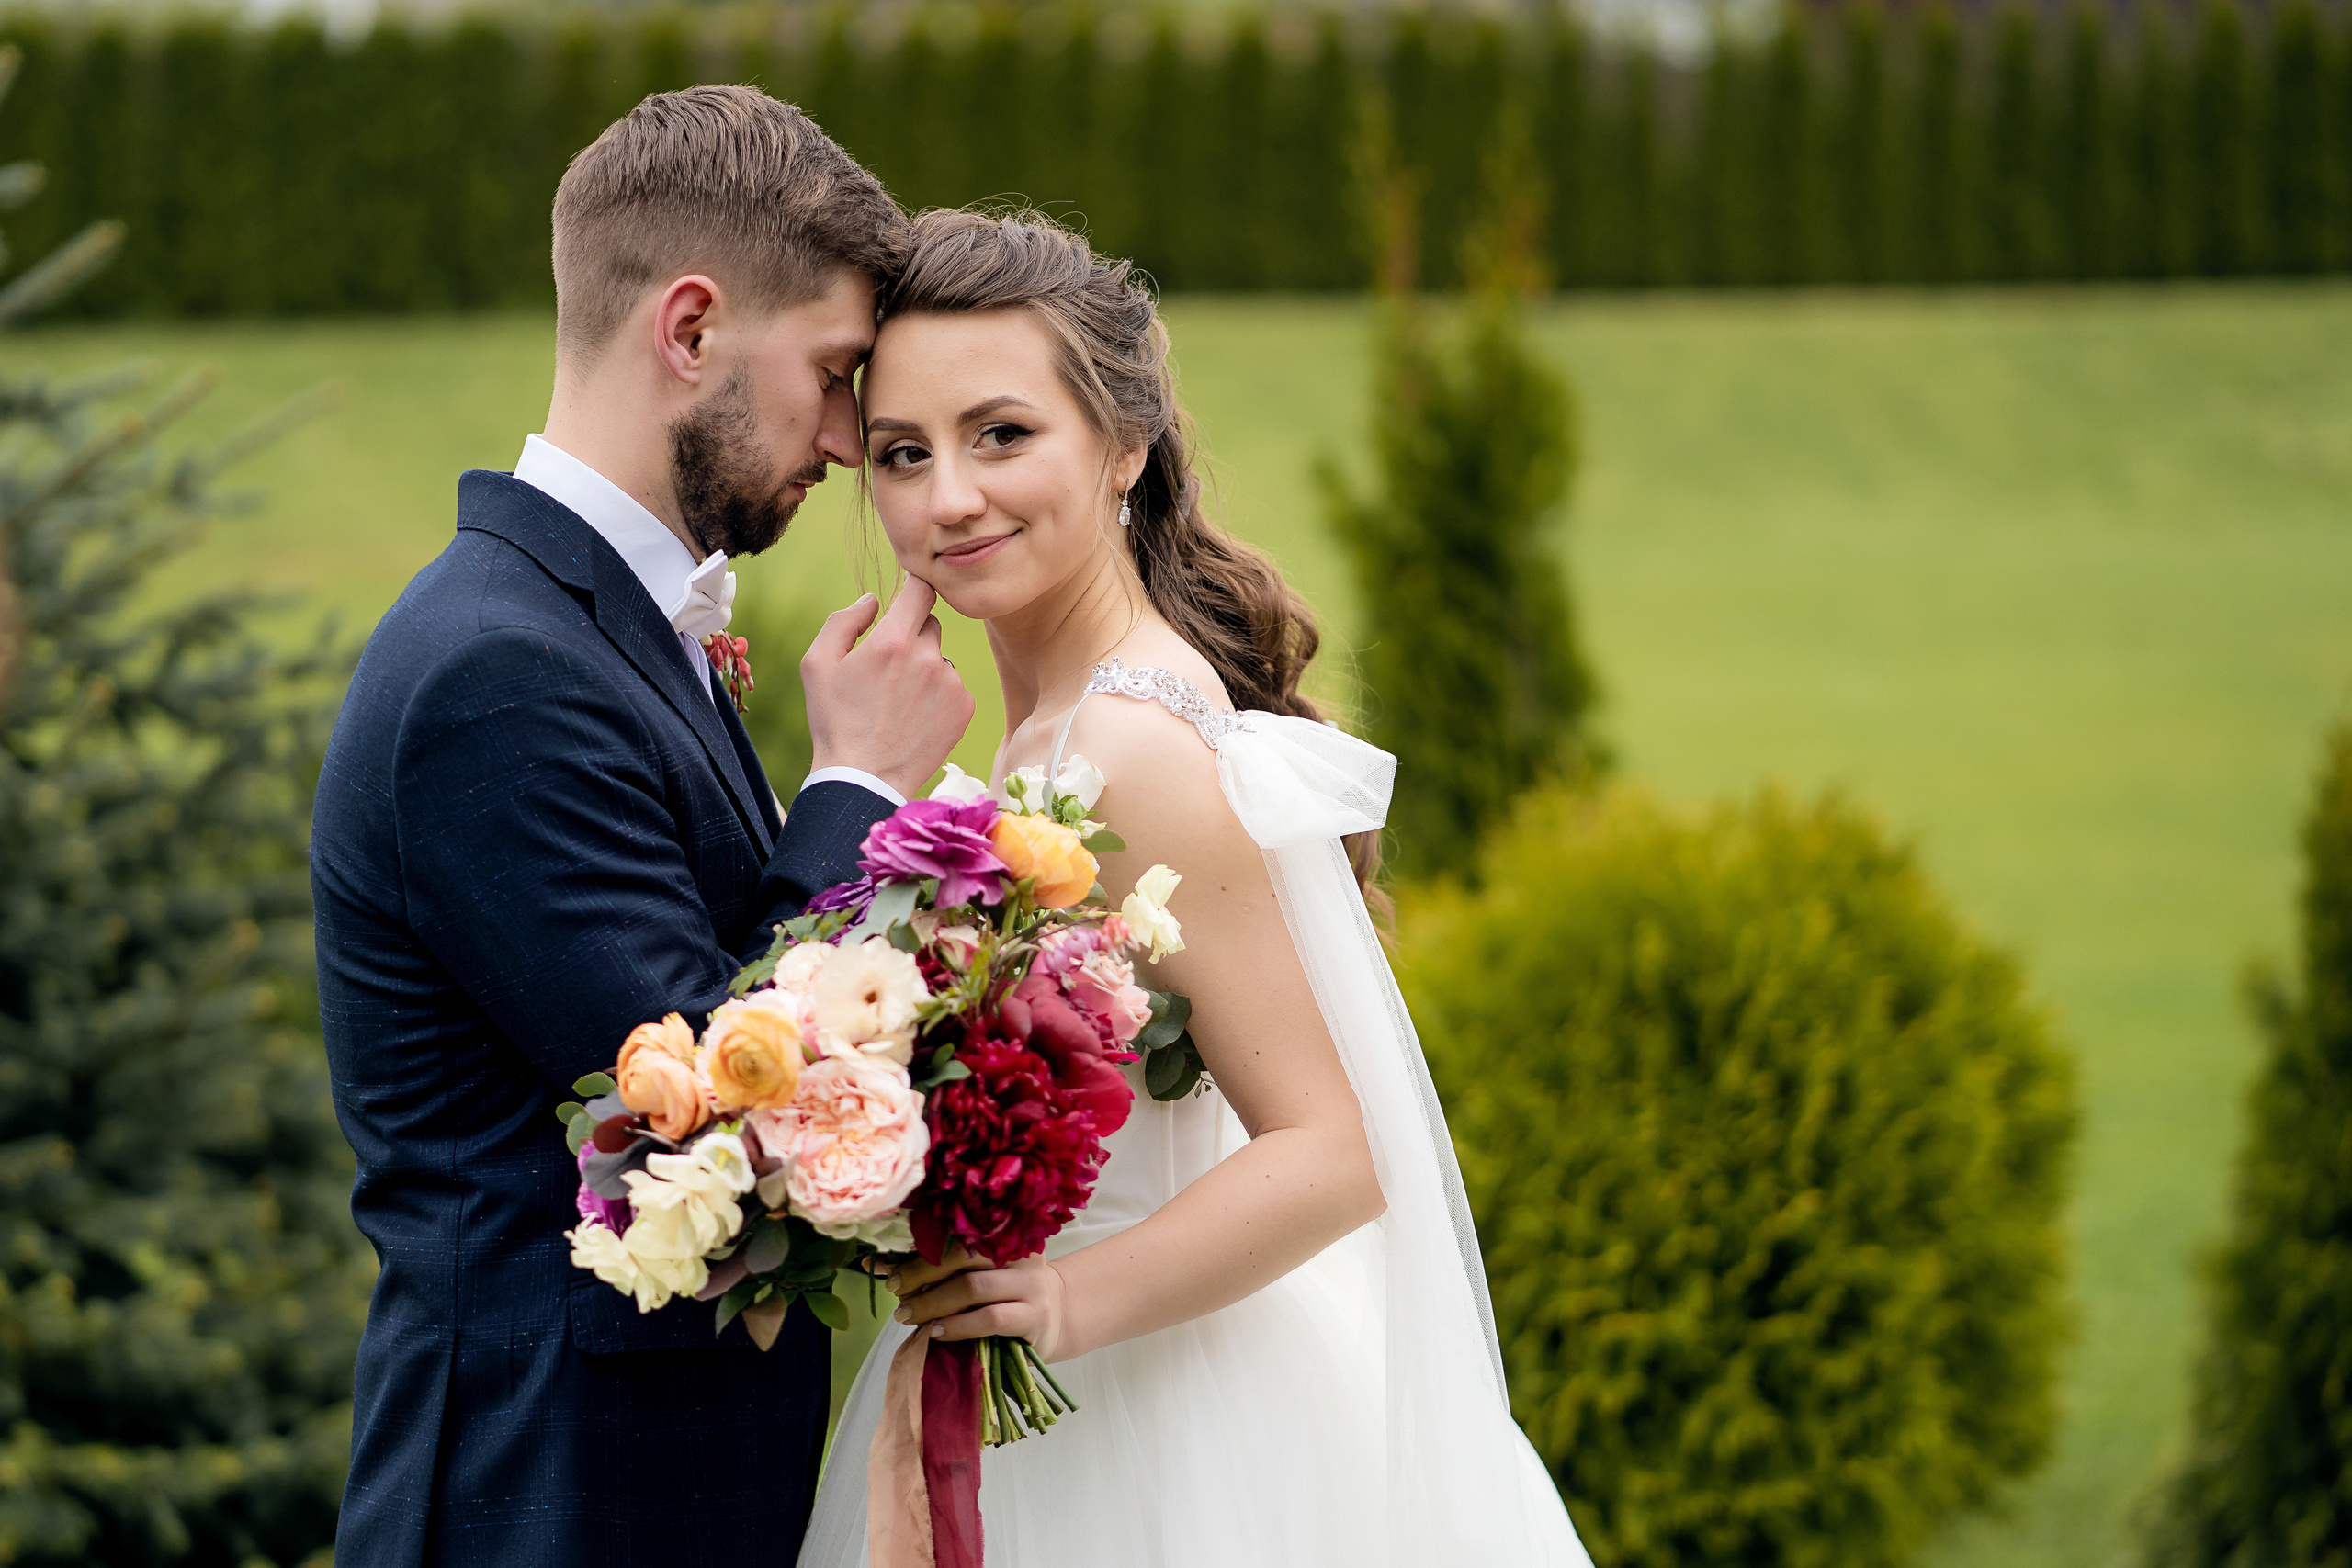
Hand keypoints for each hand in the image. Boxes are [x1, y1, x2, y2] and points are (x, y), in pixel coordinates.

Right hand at [801, 577, 972, 798]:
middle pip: (929, 624)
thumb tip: (873, 600)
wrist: (864, 778)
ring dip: (924, 668)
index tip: (909, 594)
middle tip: (887, 668)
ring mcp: (951, 683)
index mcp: (893, 641)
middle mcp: (928, 658)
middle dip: (910, 636)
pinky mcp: (965, 707)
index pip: (921, 590)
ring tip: (898, 701)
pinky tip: (915, 716)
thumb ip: (844, 620)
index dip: (914, 587)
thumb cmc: (835, 720)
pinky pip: (954, 685)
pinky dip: (938, 694)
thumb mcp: (817, 664)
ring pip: (940, 657)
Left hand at [888, 1245, 1073, 1362]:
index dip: (915, 1246)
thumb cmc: (1004, 1291)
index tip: (885, 1264)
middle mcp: (1019, 1252)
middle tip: (894, 1290)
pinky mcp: (1034, 1317)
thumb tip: (876, 1263)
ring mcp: (1030, 1284)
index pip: (954, 1232)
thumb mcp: (979, 1270)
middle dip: (920, 1272)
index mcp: (1004, 1231)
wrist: (1055, 1318)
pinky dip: (958, 1326)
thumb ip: (941, 1265)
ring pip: (972, 1287)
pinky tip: (936, 1332)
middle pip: (962, 1254)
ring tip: (907, 1315)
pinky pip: (990, 1319)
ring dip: (932, 1303)